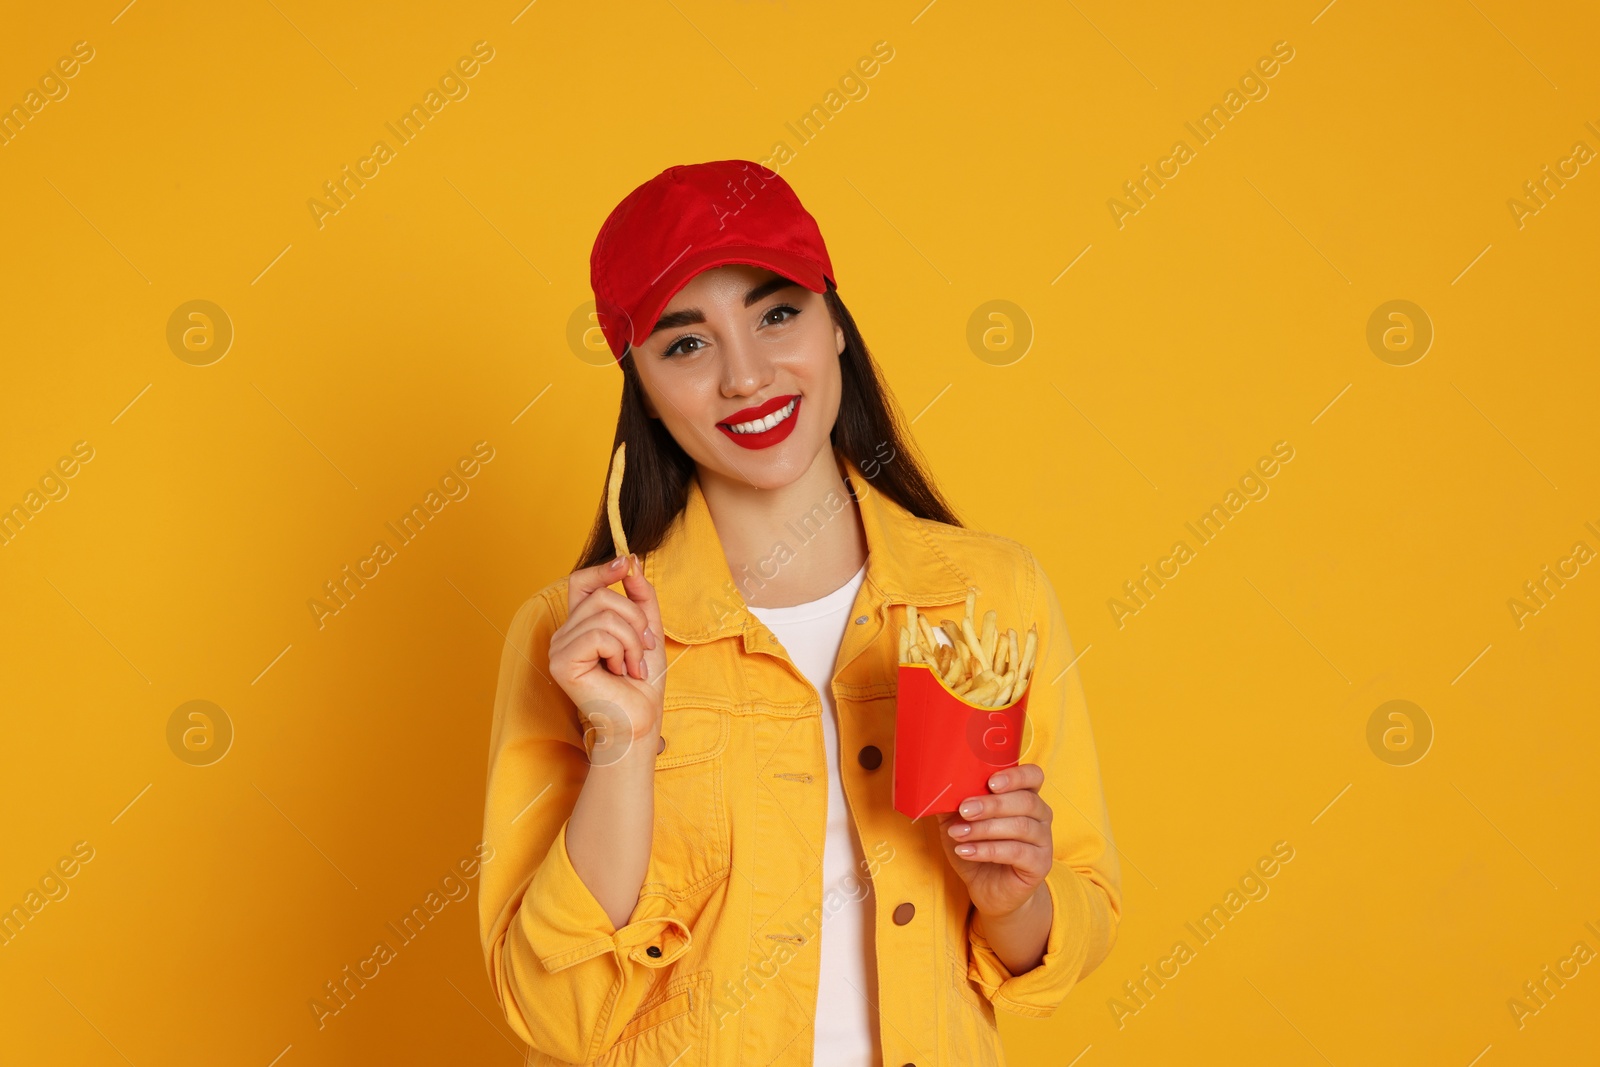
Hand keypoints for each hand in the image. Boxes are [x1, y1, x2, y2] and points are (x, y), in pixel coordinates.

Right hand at [548, 554, 666, 761]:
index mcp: (581, 626)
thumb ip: (641, 597)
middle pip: (601, 596)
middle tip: (643, 650)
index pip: (581, 583)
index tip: (627, 564)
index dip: (602, 570)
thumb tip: (632, 562)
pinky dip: (620, 651)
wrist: (640, 720)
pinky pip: (599, 635)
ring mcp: (559, 648)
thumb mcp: (647, 631)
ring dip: (631, 641)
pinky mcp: (562, 662)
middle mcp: (565, 634)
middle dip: (634, 619)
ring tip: (632, 666)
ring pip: (604, 614)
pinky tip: (619, 672)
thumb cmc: (642, 683)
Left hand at [935, 763, 1052, 918]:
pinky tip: (966, 851)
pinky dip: (988, 850)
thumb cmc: (977, 847)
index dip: (1015, 776)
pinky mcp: (1040, 864)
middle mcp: (1041, 815)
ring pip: (1021, 827)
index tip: (990, 783)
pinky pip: (1017, 852)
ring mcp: (1044, 840)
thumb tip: (937, 783)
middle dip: (991, 804)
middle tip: (964, 810)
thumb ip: (953, 801)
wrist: (987, 888)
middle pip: (1025, 801)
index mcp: (1026, 796)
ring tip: (958, 834)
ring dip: (985, 828)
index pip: (1033, 776)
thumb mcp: (959, 821)